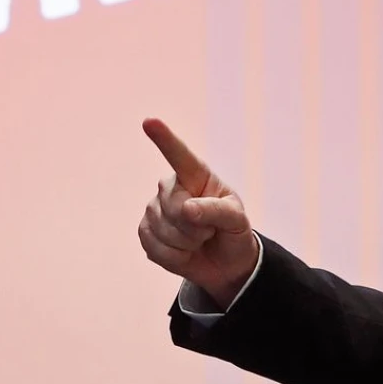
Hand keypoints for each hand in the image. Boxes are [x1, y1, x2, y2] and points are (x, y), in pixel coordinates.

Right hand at [139, 117, 260, 308]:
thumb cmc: (233, 232)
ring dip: (187, 244)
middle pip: (173, 206)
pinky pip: (155, 248)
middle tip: (210, 230)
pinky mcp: (145, 231)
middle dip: (196, 227)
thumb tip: (186, 209)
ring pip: (164, 230)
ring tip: (198, 240)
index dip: (164, 138)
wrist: (224, 262)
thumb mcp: (237, 220)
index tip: (149, 121)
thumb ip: (216, 211)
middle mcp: (171, 187)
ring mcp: (154, 208)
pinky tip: (184, 252)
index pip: (179, 155)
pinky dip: (175, 258)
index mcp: (197, 175)